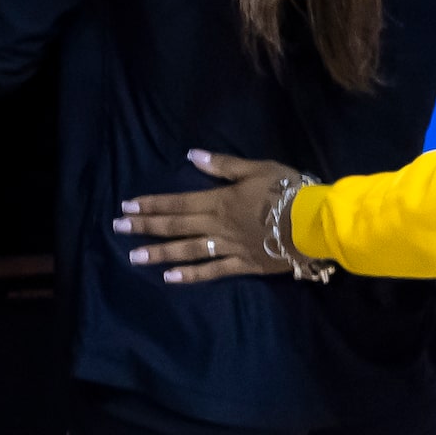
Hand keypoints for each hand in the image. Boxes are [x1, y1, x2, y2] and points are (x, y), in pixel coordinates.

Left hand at [109, 149, 300, 281]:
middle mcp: (218, 225)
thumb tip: (192, 156)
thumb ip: (224, 165)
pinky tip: (170, 278)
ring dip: (159, 253)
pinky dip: (191, 275)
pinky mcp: (244, 264)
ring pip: (187, 250)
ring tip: (133, 257)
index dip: (151, 204)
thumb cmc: (291, 191)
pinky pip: (213, 271)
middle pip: (175, 226)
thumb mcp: (258, 169)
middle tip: (117, 228)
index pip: (177, 203)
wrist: (318, 222)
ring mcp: (229, 247)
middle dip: (144, 226)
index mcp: (219, 201)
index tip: (126, 206)